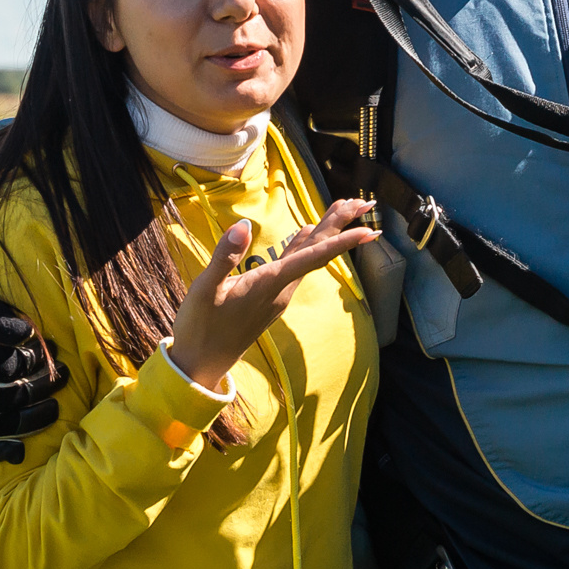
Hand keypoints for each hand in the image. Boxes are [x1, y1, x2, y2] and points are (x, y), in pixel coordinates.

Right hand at [168, 200, 379, 389]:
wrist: (200, 365)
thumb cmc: (199, 328)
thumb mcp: (204, 290)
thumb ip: (224, 257)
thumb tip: (243, 225)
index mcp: (269, 284)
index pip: (313, 257)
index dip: (341, 241)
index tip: (369, 230)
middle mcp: (281, 290)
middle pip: (318, 252)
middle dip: (340, 226)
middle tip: (362, 203)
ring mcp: (276, 295)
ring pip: (308, 258)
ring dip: (325, 233)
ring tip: (342, 210)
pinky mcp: (268, 297)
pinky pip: (294, 265)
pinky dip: (304, 246)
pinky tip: (306, 233)